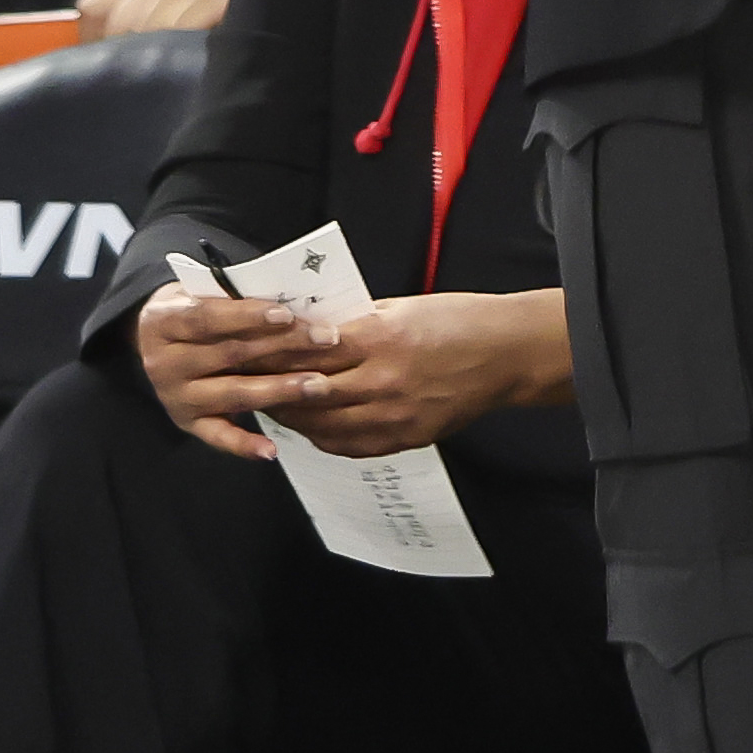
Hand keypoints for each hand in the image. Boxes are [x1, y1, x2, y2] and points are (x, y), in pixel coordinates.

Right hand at [139, 286, 304, 459]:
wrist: (152, 340)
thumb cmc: (193, 310)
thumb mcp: (201, 293)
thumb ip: (234, 297)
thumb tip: (292, 299)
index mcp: (163, 321)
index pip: (208, 317)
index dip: (248, 316)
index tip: (287, 314)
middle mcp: (164, 363)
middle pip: (230, 354)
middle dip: (283, 346)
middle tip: (326, 340)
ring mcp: (176, 396)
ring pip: (233, 394)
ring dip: (279, 390)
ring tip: (318, 384)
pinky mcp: (187, 423)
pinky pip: (218, 436)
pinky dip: (244, 445)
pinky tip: (271, 449)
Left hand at [256, 289, 572, 456]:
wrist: (507, 354)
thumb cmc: (458, 321)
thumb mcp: (400, 306)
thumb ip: (354, 322)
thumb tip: (311, 331)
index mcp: (378, 339)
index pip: (306, 352)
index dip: (270, 355)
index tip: (245, 352)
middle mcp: (382, 382)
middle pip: (307, 393)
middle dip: (271, 388)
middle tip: (244, 383)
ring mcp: (395, 416)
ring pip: (323, 425)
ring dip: (292, 417)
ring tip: (270, 406)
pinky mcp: (407, 437)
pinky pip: (351, 445)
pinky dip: (323, 437)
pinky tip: (310, 427)